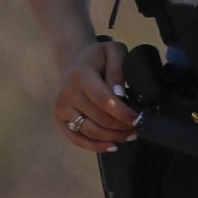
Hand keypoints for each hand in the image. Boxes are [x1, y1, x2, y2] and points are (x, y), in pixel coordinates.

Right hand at [54, 39, 139, 153]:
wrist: (75, 61)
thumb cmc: (99, 57)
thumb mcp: (113, 51)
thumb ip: (118, 69)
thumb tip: (119, 93)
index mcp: (81, 75)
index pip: (103, 100)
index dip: (122, 113)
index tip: (137, 119)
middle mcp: (67, 92)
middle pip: (98, 118)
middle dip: (121, 126)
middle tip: (138, 127)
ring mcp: (61, 107)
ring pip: (89, 131)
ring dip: (113, 137)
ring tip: (130, 135)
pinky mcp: (59, 118)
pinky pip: (77, 138)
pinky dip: (95, 146)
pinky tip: (112, 146)